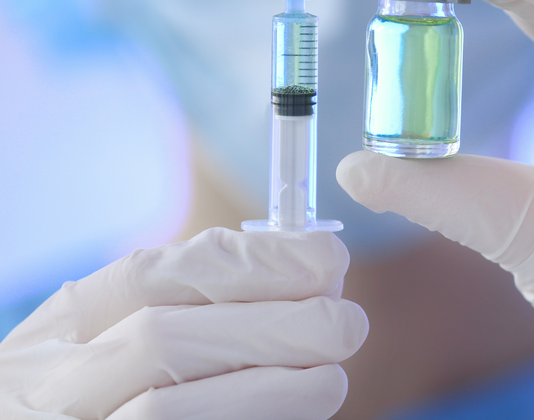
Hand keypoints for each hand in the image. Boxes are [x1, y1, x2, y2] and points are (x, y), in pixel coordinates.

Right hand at [0, 228, 367, 419]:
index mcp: (67, 322)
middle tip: (347, 323)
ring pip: (165, 413)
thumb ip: (202, 291)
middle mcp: (55, 380)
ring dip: (268, 390)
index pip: (151, 274)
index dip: (249, 263)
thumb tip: (315, 265)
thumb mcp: (132, 320)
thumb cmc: (120, 377)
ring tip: (333, 378)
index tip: (328, 259)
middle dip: (270, 327)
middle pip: (162, 342)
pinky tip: (297, 411)